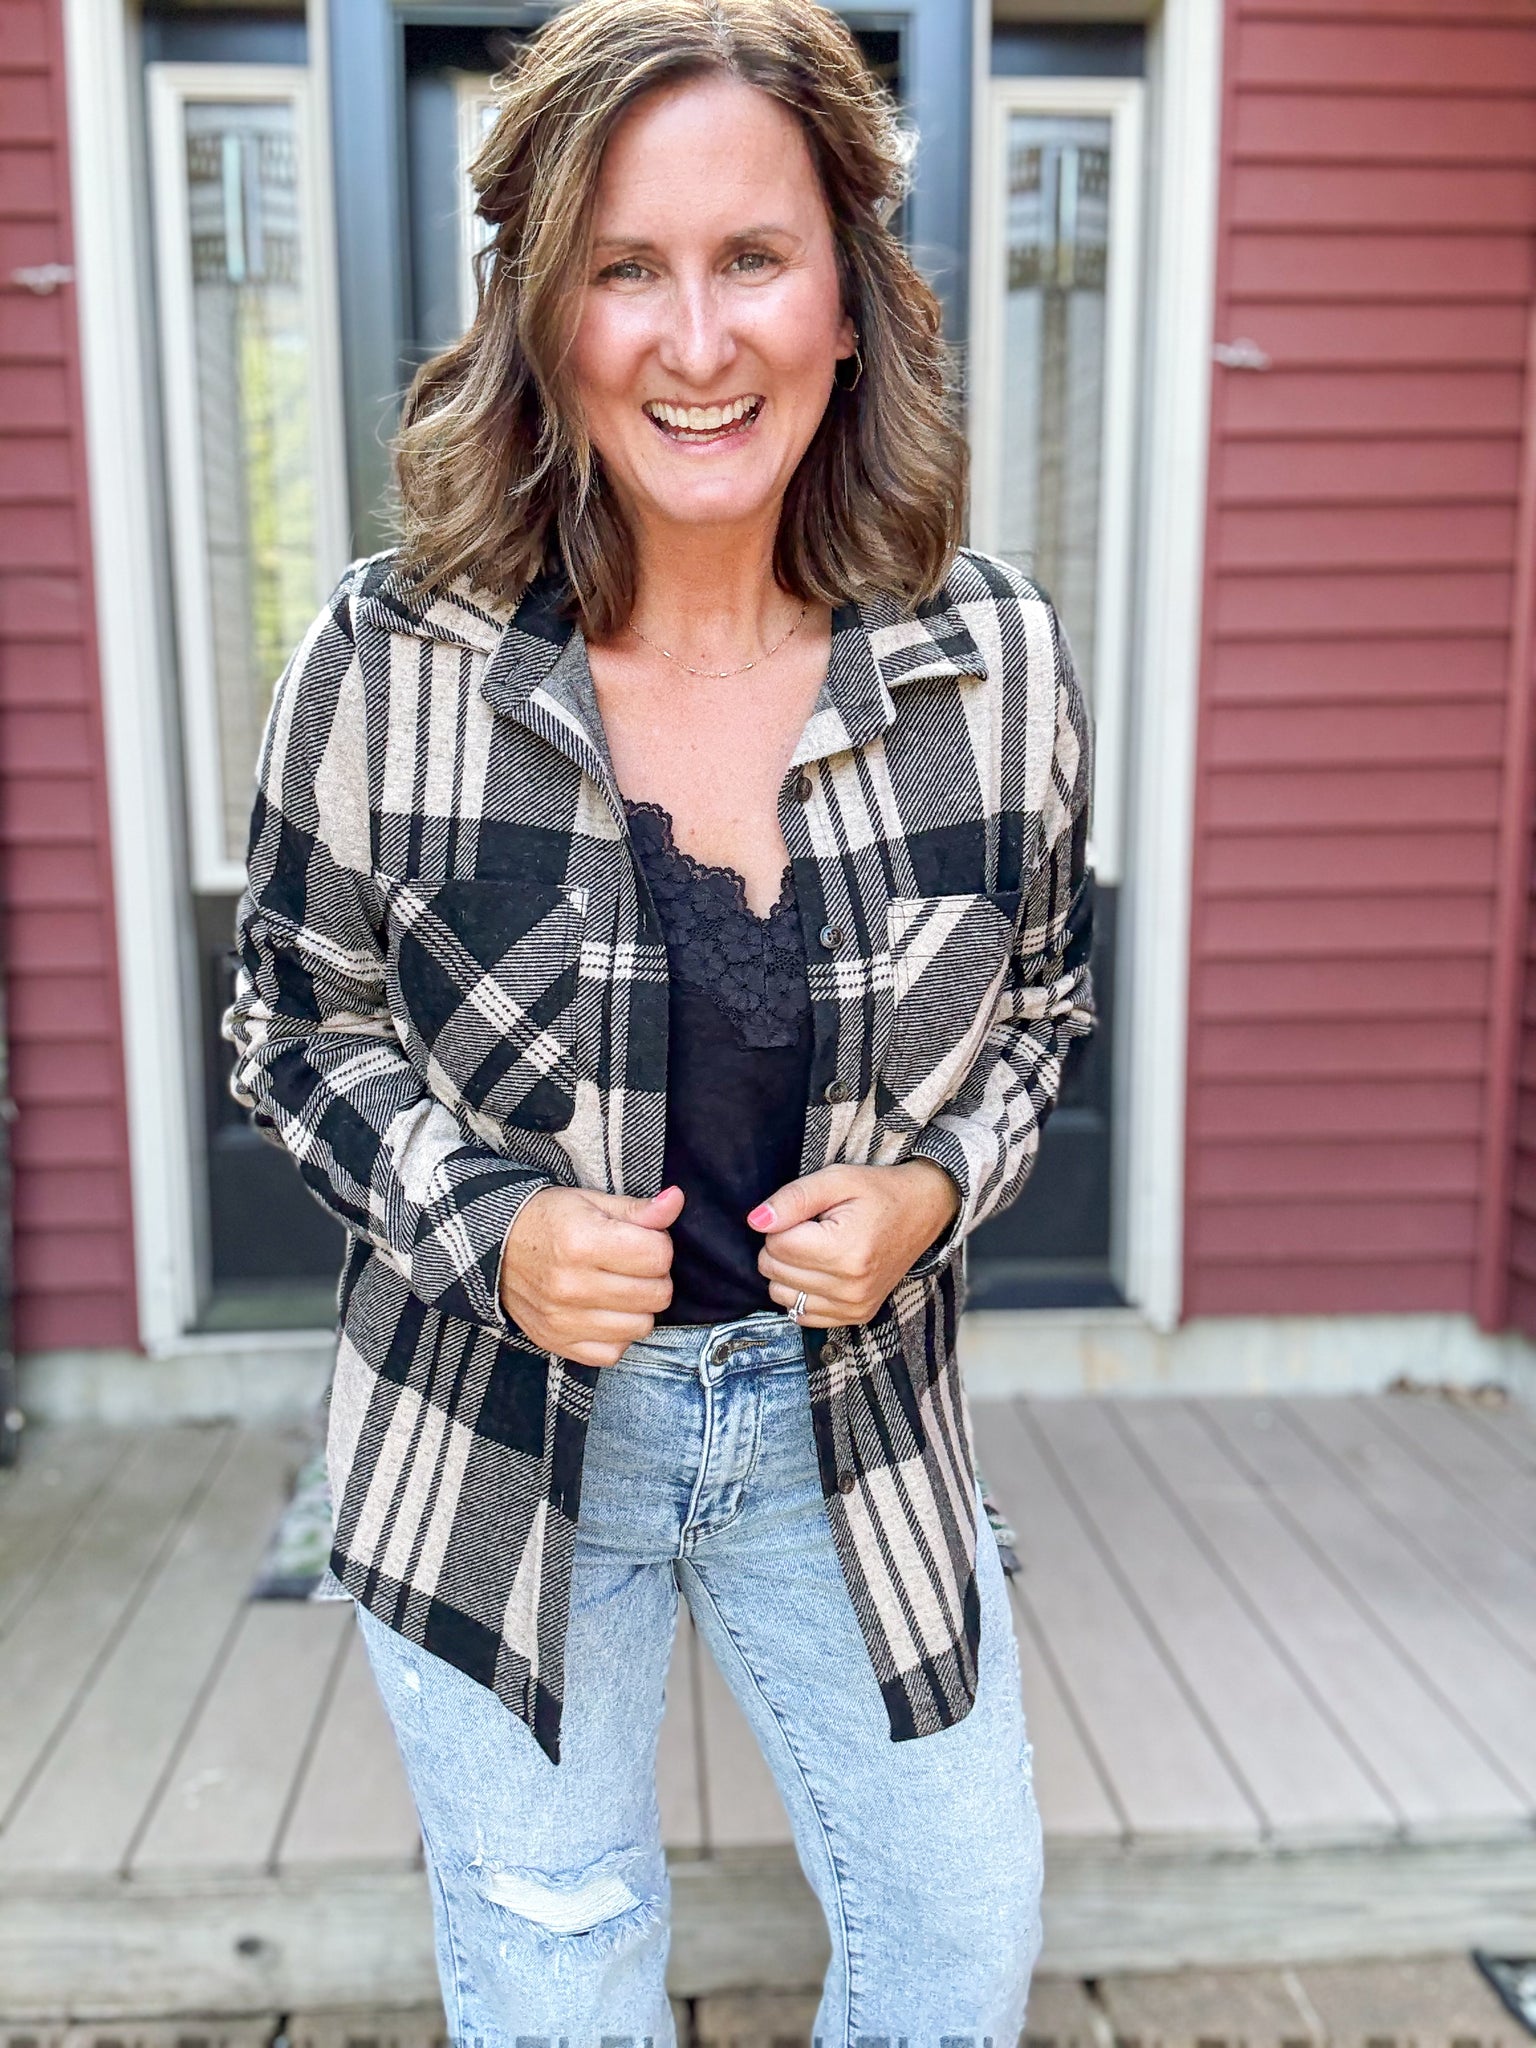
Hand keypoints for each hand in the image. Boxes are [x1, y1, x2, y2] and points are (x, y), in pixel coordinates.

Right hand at [498, 1184, 683, 1366]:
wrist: (495, 1248)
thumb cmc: (548, 1221)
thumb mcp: (592, 1203)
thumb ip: (638, 1209)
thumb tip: (676, 1201)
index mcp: (582, 1242)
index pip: (659, 1256)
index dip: (658, 1245)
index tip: (641, 1240)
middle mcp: (572, 1286)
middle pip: (656, 1294)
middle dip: (654, 1276)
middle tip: (631, 1264)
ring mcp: (564, 1320)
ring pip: (641, 1326)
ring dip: (638, 1307)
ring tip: (618, 1287)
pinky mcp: (558, 1342)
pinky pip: (613, 1352)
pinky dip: (616, 1335)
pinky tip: (604, 1312)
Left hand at [749, 1161, 959, 1327]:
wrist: (923, 1212)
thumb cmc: (878, 1192)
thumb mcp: (836, 1180)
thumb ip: (793, 1199)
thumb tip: (756, 1222)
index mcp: (846, 1251)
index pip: (775, 1245)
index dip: (782, 1223)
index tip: (808, 1214)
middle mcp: (851, 1287)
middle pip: (774, 1271)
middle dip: (783, 1245)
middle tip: (813, 1229)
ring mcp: (854, 1306)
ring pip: (780, 1295)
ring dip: (788, 1270)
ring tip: (817, 1249)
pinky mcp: (856, 1316)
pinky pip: (800, 1314)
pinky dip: (801, 1292)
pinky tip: (821, 1271)